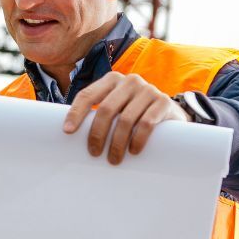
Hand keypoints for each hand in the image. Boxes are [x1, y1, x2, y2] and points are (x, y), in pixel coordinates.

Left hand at [63, 73, 189, 164]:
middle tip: (94, 153)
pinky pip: (147, 123)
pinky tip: (133, 151)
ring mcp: (148, 90)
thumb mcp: (116, 107)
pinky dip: (137, 140)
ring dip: (117, 143)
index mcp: (112, 79)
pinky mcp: (164, 102)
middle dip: (97, 134)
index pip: (88, 95)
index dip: (76, 113)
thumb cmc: (134, 113)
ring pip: (126, 119)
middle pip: (106, 109)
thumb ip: (98, 111)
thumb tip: (69, 132)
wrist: (170, 114)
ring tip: (113, 159)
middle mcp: (130, 81)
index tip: (67, 132)